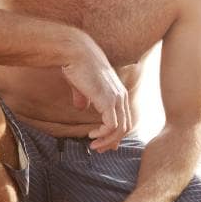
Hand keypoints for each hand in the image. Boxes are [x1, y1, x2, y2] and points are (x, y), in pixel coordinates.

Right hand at [60, 34, 131, 151]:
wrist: (74, 52)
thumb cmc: (76, 65)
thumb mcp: (82, 85)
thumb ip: (84, 97)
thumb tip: (81, 108)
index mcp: (118, 92)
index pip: (125, 118)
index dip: (115, 133)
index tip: (104, 142)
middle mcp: (121, 96)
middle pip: (126, 126)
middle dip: (112, 141)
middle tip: (99, 149)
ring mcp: (116, 98)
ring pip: (120, 129)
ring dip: (107, 141)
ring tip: (94, 146)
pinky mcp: (108, 101)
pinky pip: (111, 126)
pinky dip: (103, 135)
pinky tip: (91, 135)